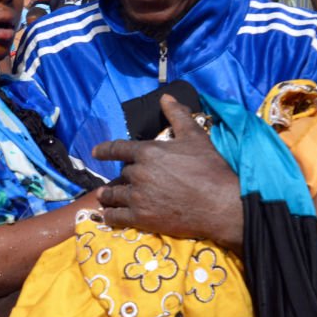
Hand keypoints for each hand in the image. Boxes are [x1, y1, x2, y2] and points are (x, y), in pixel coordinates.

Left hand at [93, 95, 242, 253]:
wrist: (220, 204)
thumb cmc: (209, 168)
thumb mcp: (195, 136)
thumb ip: (177, 115)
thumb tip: (166, 97)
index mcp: (148, 152)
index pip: (118, 148)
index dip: (105, 150)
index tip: (96, 152)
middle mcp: (138, 173)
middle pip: (123, 173)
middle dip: (126, 175)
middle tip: (128, 179)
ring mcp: (138, 197)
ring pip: (114, 194)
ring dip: (109, 195)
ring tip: (106, 196)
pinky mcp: (141, 218)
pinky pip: (116, 216)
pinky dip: (110, 215)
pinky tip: (109, 214)